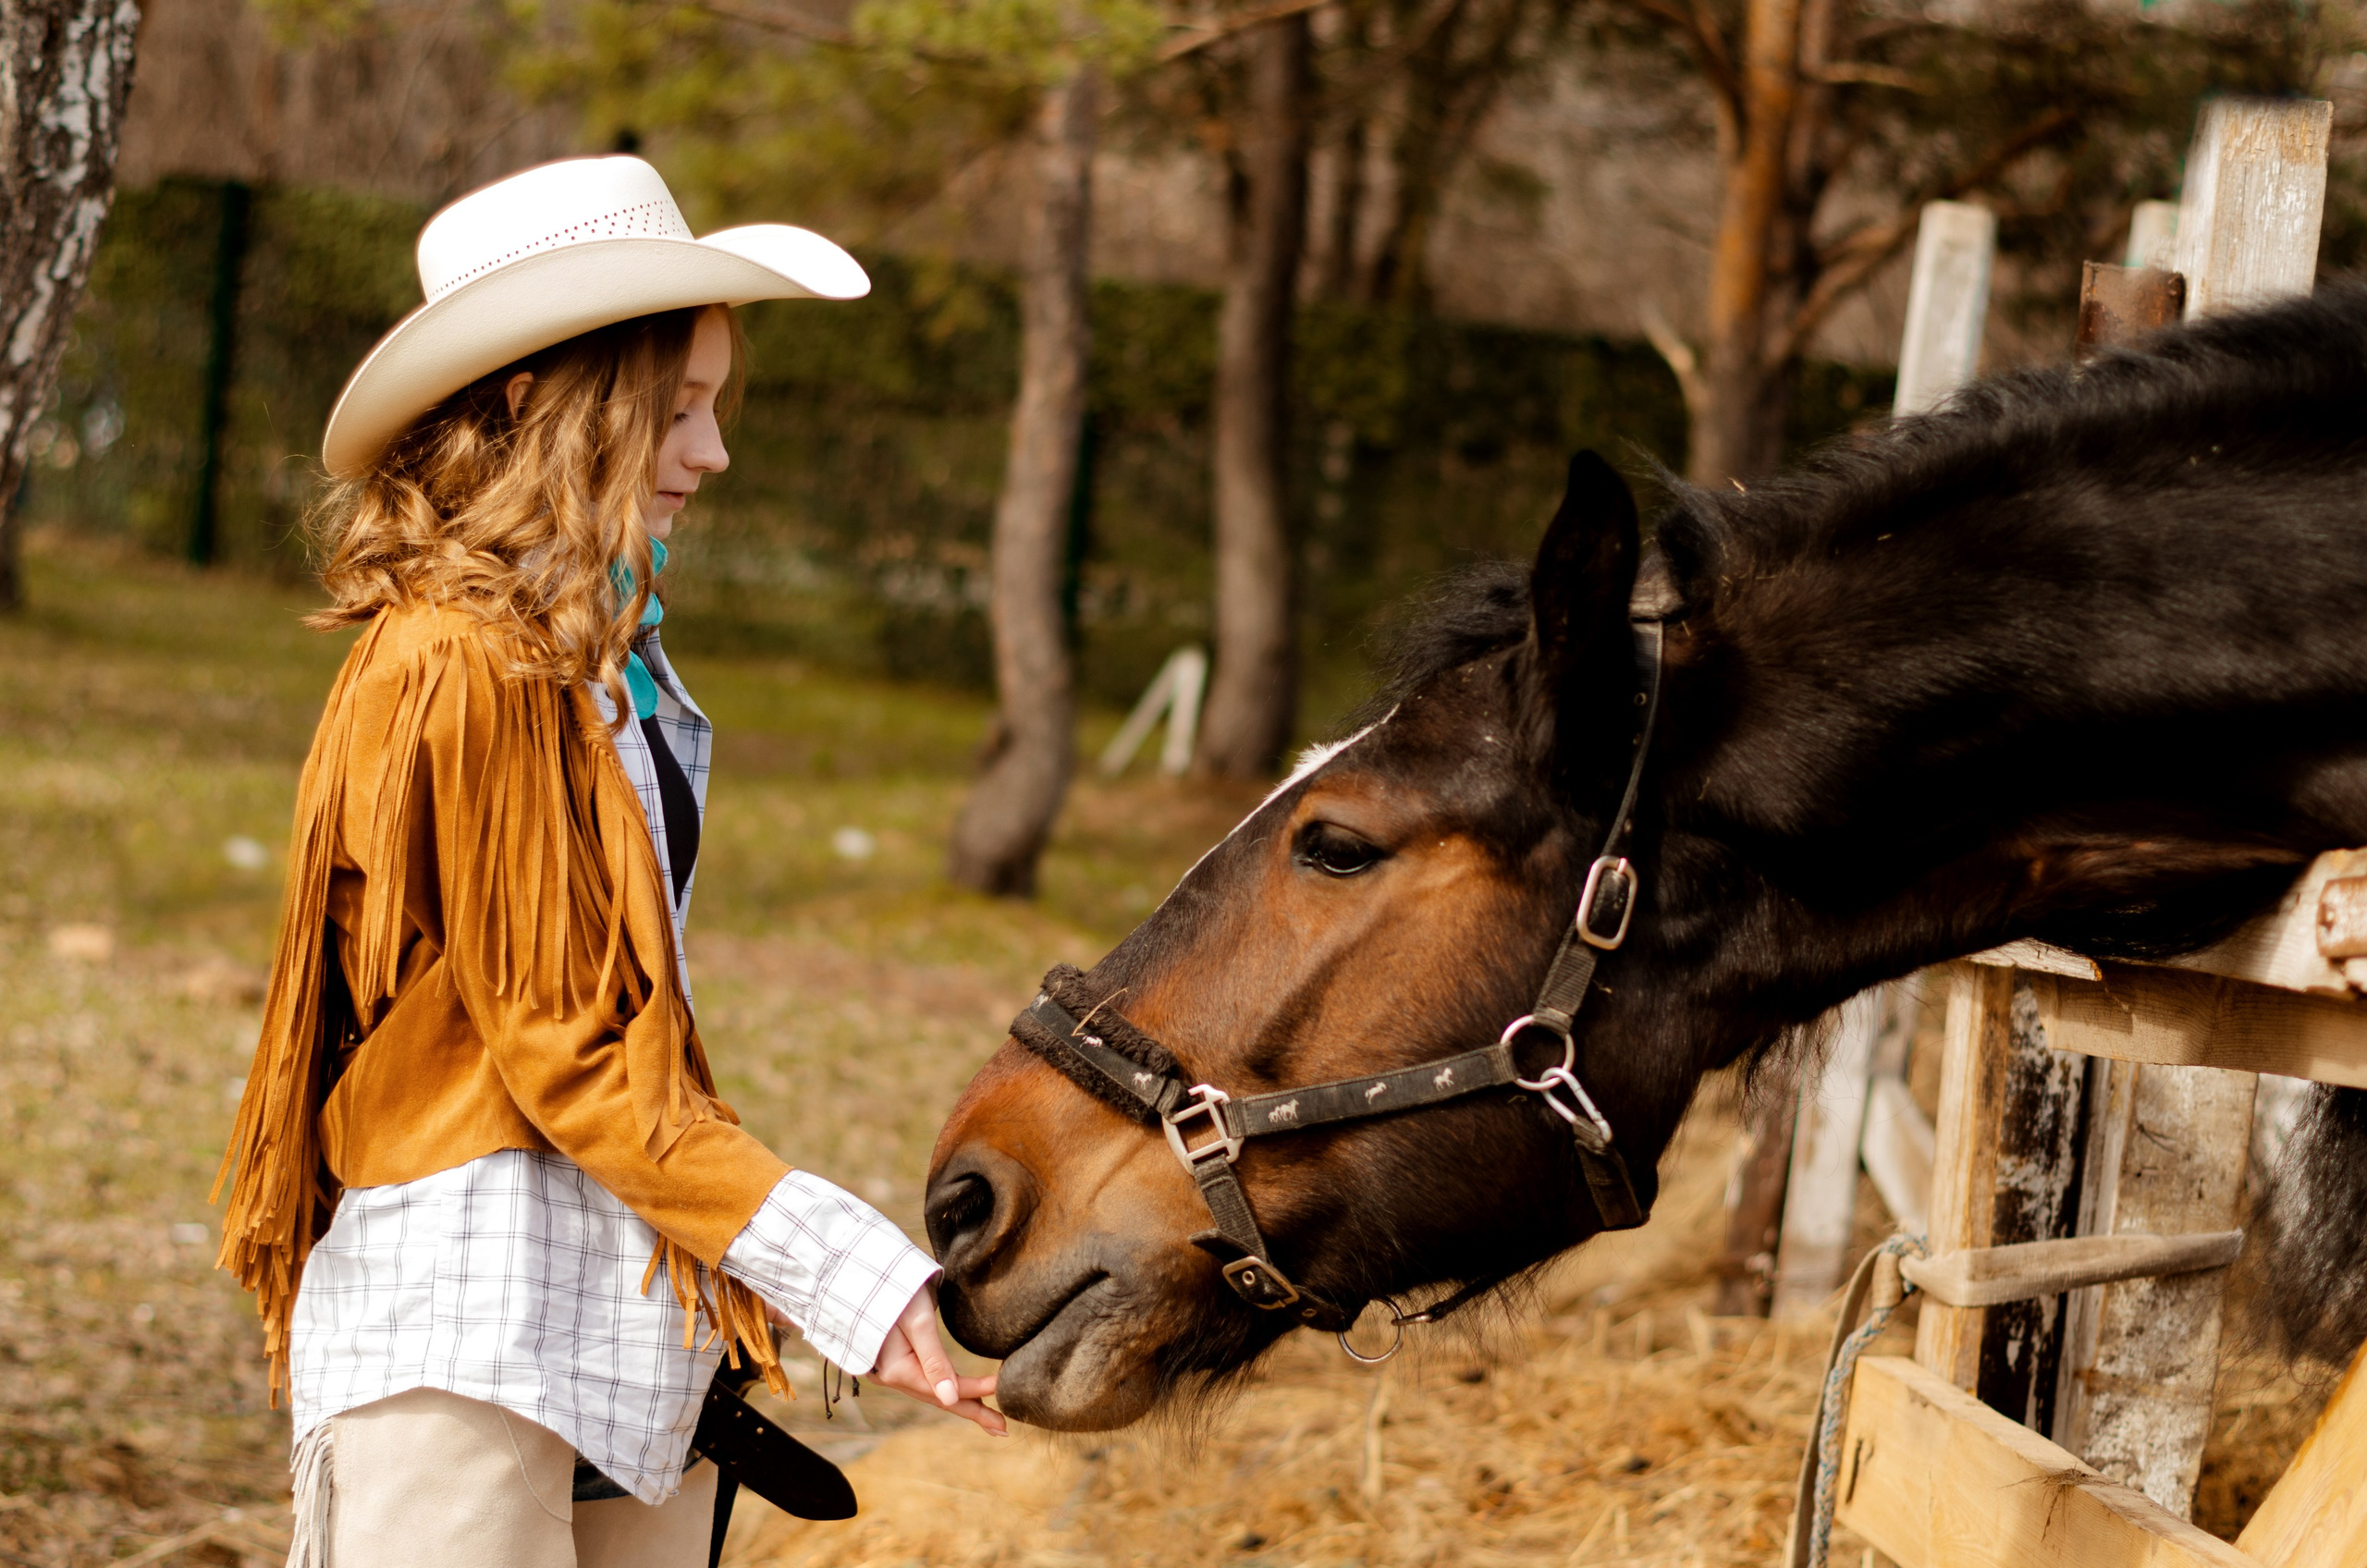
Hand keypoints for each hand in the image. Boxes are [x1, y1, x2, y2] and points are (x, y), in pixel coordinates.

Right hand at [865, 1280, 1005, 1435]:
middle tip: (1002, 1428)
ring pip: (932, 1391)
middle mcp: (891, 1376)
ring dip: (961, 1403)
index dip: (976, 1389)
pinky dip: (944, 1389)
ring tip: (988, 1417)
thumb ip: (934, 1360)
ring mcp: (891, 1370)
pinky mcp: (894, 1360)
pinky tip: (960, 1395)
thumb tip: (952, 1399)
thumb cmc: (893, 1289)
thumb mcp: (918, 1321)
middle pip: (938, 1398)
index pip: (944, 1388)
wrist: (864, 1272)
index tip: (1004, 1386)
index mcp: (896, 1370)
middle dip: (972, 1410)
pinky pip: (924, 1381)